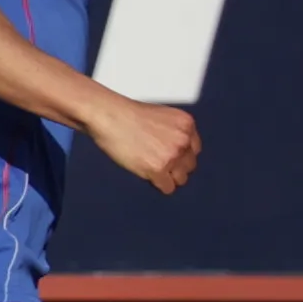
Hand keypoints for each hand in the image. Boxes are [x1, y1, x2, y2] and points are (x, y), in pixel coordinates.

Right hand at [85, 94, 200, 194]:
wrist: (108, 115)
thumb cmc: (125, 114)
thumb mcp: (160, 117)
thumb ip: (172, 132)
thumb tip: (171, 150)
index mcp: (186, 125)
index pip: (193, 150)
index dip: (179, 154)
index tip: (167, 156)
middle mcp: (184, 140)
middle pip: (189, 166)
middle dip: (175, 167)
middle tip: (156, 164)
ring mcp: (172, 155)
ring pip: (181, 179)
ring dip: (168, 178)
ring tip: (151, 170)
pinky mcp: (158, 168)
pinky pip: (168, 187)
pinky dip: (158, 185)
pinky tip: (147, 176)